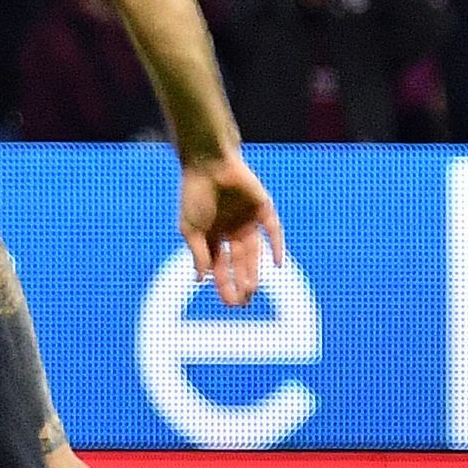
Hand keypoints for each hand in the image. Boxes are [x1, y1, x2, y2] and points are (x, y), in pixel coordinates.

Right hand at [178, 152, 282, 307]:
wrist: (209, 164)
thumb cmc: (194, 195)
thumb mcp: (191, 230)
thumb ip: (198, 254)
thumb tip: (200, 280)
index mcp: (213, 234)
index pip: (219, 265)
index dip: (223, 284)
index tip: (228, 302)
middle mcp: (231, 230)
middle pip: (238, 262)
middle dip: (240, 282)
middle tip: (243, 302)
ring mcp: (248, 220)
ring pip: (254, 251)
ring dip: (253, 270)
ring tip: (252, 289)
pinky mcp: (263, 209)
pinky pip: (273, 231)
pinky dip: (276, 246)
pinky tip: (276, 264)